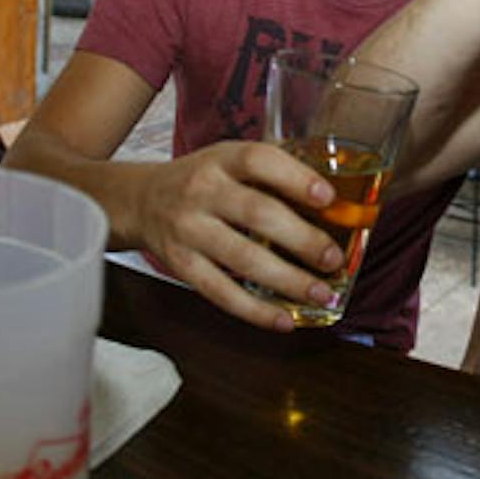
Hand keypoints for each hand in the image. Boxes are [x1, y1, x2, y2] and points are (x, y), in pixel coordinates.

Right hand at [133, 141, 343, 330]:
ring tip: (322, 294)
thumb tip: (337, 205)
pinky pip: (221, 293)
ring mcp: (189, 230)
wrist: (142, 201)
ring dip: (288, 280)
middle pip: (257, 214)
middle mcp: (201, 191)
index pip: (259, 161)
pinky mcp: (181, 266)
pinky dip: (256, 310)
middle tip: (334, 259)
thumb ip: (273, 174)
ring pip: (242, 259)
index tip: (328, 198)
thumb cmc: (203, 180)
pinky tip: (285, 320)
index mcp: (221, 159)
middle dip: (302, 239)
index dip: (295, 178)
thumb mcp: (230, 160)